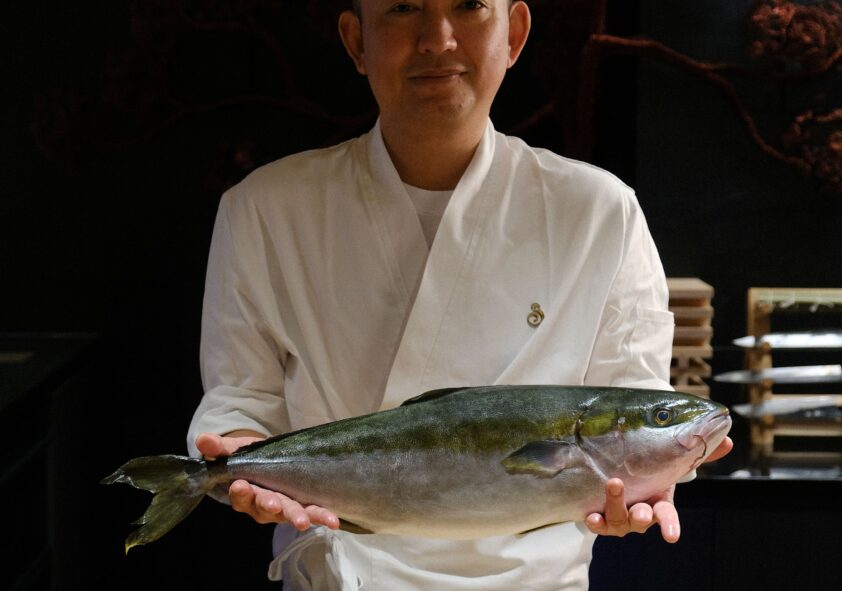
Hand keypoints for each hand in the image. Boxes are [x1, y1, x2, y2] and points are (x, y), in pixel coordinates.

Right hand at [195, 432, 339, 531]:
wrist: (269, 460)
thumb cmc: (247, 458)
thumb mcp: (233, 450)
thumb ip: (218, 448)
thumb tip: (202, 439)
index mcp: (244, 493)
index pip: (240, 496)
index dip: (240, 493)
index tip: (240, 485)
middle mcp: (263, 505)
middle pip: (265, 509)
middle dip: (270, 507)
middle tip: (274, 505)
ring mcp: (284, 507)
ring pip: (289, 514)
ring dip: (298, 517)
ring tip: (305, 521)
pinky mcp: (303, 504)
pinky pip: (312, 512)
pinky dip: (321, 515)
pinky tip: (332, 520)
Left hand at [585, 436, 733, 541]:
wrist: (625, 481)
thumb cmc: (652, 475)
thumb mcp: (673, 463)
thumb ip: (699, 454)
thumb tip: (729, 440)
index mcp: (659, 503)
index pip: (667, 516)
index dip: (669, 526)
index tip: (671, 536)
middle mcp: (641, 513)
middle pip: (642, 519)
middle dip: (642, 516)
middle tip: (641, 511)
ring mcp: (621, 518)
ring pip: (619, 519)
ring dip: (616, 505)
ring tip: (614, 484)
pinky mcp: (603, 518)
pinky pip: (599, 524)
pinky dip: (595, 522)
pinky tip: (590, 516)